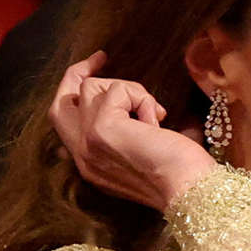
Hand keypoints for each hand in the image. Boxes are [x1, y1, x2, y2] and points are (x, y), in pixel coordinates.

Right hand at [49, 51, 216, 211]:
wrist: (188, 192)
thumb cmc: (181, 174)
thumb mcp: (144, 153)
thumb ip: (129, 132)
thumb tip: (135, 101)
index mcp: (91, 165)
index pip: (66, 123)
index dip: (77, 95)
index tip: (97, 73)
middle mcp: (82, 156)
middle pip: (61, 101)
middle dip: (77, 74)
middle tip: (100, 58)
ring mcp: (87, 142)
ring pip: (93, 88)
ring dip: (129, 91)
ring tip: (154, 114)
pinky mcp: (101, 129)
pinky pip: (117, 90)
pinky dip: (141, 97)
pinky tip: (157, 121)